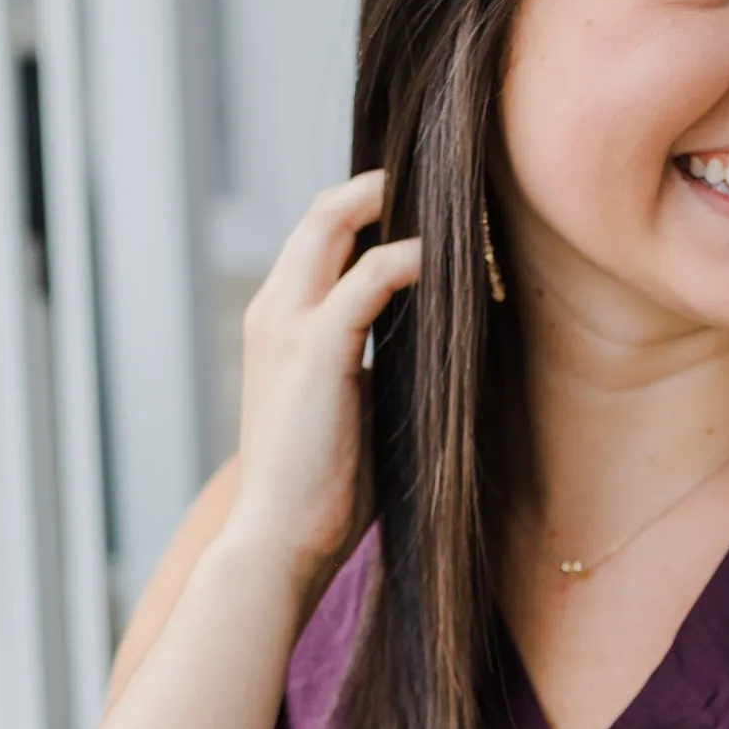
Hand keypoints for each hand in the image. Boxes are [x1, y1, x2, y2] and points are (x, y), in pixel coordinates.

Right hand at [222, 171, 420, 584]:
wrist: (279, 539)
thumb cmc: (320, 488)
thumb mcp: (346, 405)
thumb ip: (370, 362)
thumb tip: (427, 339)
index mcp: (275, 323)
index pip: (317, 238)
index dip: (367, 213)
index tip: (427, 212)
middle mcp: (273, 310)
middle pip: (323, 213)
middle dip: (381, 189)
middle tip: (448, 191)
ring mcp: (288, 325)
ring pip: (333, 222)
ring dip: (395, 206)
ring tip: (455, 212)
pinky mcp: (317, 350)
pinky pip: (371, 275)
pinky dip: (412, 257)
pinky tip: (446, 261)